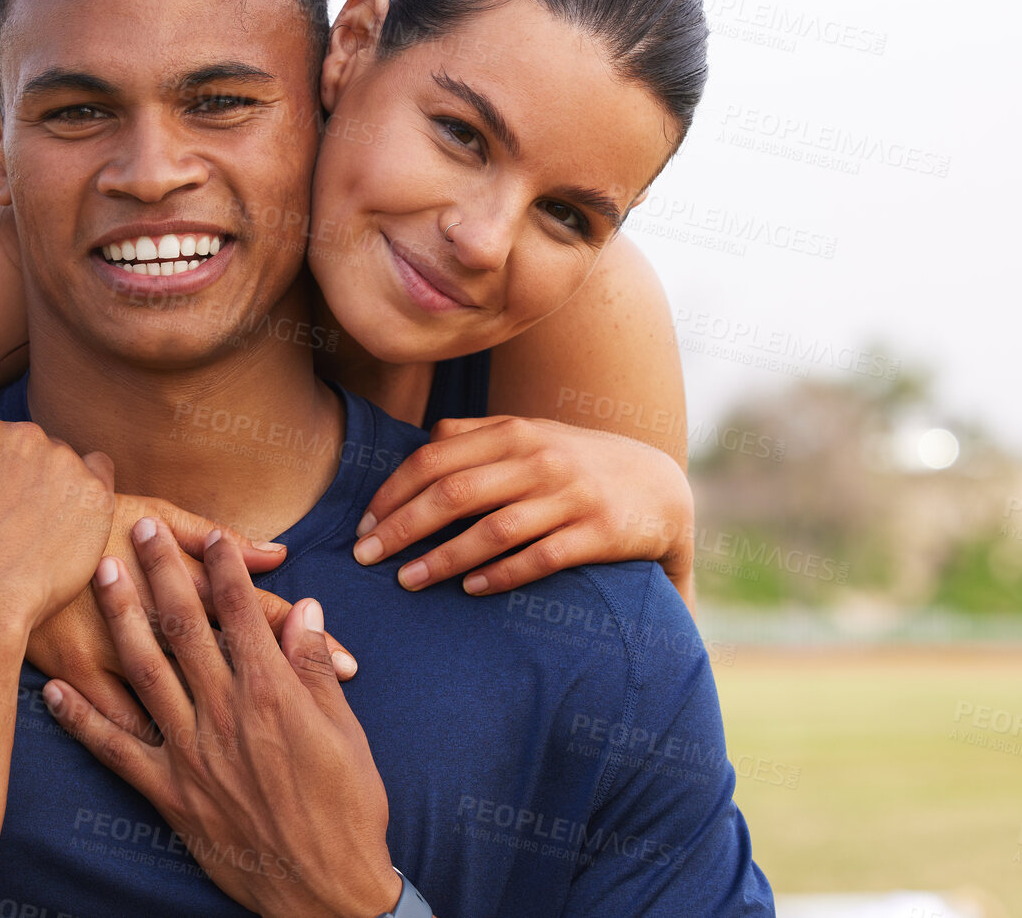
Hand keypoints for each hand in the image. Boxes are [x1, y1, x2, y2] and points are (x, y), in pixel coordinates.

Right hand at [0, 397, 114, 630]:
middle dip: (15, 489)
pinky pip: (99, 480)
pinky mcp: (94, 490)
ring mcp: (60, 458)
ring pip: (61, 468)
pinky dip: (85, 503)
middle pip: (24, 455)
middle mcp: (19, 429)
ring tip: (27, 539)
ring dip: (50, 495)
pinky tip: (62, 531)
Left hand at [44, 518, 399, 917]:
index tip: (210, 531)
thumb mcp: (345, 733)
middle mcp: (224, 713)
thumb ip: (314, 668)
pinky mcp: (167, 792)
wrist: (323, 891)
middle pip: (185, 626)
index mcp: (272, 694)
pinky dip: (81, 718)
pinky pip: (114, 748)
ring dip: (119, 618)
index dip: (225, 566)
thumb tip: (303, 611)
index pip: (242, 612)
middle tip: (138, 527)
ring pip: (144, 670)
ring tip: (100, 575)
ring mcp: (189, 752)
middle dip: (161, 570)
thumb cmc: (347, 808)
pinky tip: (53, 689)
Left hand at [355, 415, 696, 610]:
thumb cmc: (573, 464)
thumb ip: (474, 435)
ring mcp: (570, 496)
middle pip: (453, 493)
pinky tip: (470, 590)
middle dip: (401, 528)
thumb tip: (417, 444)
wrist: (659, 489)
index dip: (392, 493)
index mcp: (512, 431)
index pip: (433, 459)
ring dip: (442, 559)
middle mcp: (538, 459)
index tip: (363, 525)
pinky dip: (500, 575)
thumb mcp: (527, 437)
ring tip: (407, 582)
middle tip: (366, 557)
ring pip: (492, 530)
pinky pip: (539, 558)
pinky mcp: (597, 533)